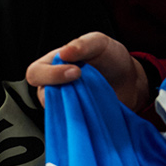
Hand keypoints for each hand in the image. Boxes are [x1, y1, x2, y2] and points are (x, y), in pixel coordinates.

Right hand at [27, 31, 150, 114]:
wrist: (130, 81)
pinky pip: (70, 122)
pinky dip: (81, 117)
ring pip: (56, 111)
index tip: (76, 71)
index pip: (35, 73)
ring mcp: (64, 104)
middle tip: (81, 82)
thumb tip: (64, 53)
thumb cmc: (111, 60)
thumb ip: (82, 44)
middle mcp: (54, 86)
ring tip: (92, 95)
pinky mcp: (75, 118)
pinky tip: (94, 108)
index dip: (51, 74)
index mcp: (52, 65)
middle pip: (41, 95)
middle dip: (60, 90)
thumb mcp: (100, 43)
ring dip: (74, 104)